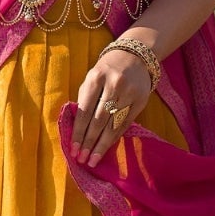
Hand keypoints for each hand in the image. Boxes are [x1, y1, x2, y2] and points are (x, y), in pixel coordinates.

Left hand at [70, 53, 152, 168]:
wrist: (134, 55)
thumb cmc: (106, 70)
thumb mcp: (91, 78)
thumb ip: (84, 100)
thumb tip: (77, 130)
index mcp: (96, 78)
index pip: (85, 111)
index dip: (79, 132)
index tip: (73, 149)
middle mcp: (114, 85)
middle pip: (99, 121)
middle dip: (89, 142)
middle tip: (83, 159)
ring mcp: (130, 93)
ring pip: (114, 125)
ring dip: (102, 145)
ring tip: (94, 159)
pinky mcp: (141, 100)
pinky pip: (126, 123)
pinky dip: (115, 137)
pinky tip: (107, 147)